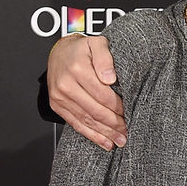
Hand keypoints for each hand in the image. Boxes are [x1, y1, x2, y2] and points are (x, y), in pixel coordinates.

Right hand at [48, 34, 126, 149]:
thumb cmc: (81, 50)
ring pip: (86, 120)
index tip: (129, 113)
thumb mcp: (97, 43)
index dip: (118, 107)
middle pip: (95, 110)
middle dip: (114, 124)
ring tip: (119, 140)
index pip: (103, 95)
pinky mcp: (57, 105)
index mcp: (77, 69)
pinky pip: (76, 124)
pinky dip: (91, 135)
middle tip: (127, 132)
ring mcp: (60, 97)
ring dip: (105, 133)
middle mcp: (66, 84)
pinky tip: (104, 142)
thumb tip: (110, 77)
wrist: (59, 52)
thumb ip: (105, 58)